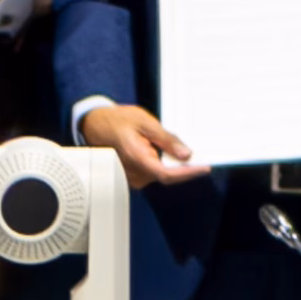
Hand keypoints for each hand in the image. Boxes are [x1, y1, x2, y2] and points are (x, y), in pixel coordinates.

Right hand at [78, 104, 209, 189]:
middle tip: (192, 149)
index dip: (188, 172)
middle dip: (181, 164)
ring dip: (171, 162)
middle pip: (167, 175)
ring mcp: (133, 178)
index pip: (167, 174)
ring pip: (162, 174)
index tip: (204, 168)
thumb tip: (186, 154)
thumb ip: (166, 139)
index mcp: (136, 159)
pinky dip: (163, 163)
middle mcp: (134, 174)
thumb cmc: (117, 121)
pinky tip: (160, 149)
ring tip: (166, 143)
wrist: (96, 124)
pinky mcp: (135, 177)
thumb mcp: (145, 123)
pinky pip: (155, 172)